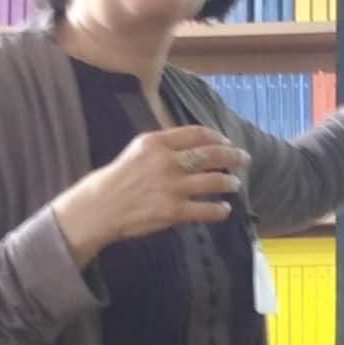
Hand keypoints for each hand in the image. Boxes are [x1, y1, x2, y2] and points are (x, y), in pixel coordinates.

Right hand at [52, 125, 249, 266]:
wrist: (99, 208)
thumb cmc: (117, 179)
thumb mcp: (136, 151)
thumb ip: (164, 147)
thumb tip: (195, 147)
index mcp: (155, 142)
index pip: (196, 134)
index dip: (217, 137)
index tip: (226, 142)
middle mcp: (166, 161)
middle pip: (211, 154)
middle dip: (233, 156)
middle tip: (244, 159)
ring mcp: (171, 186)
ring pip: (214, 180)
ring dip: (230, 182)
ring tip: (234, 185)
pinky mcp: (173, 210)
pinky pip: (207, 209)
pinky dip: (220, 210)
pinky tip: (224, 210)